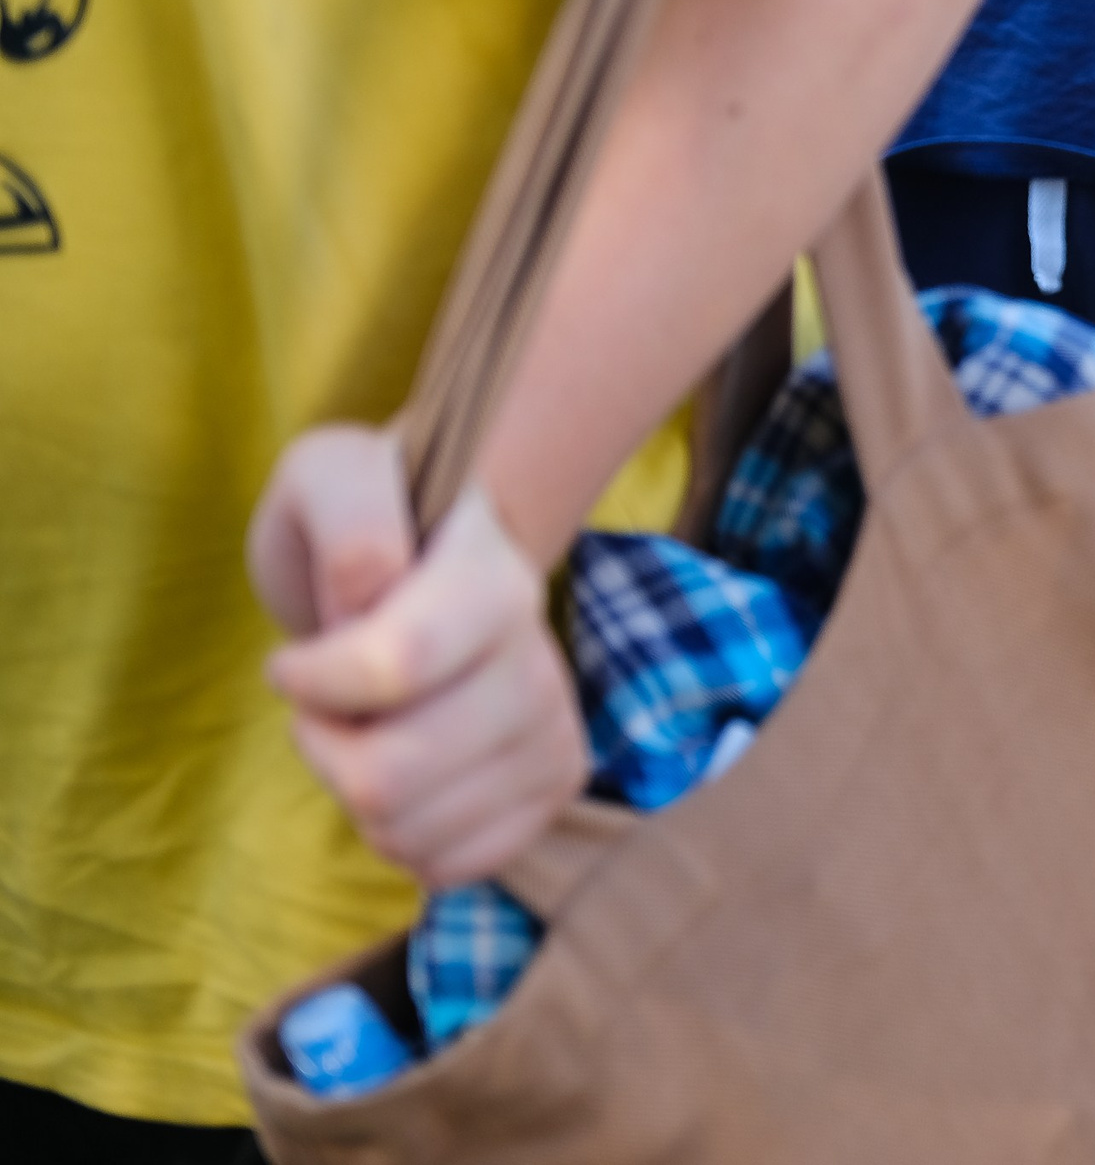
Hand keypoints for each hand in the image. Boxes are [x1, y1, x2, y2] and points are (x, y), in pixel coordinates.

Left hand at [248, 426, 586, 887]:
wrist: (440, 566)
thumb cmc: (367, 524)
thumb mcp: (330, 478)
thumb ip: (348, 516)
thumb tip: (372, 599)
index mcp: (493, 579)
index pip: (396, 666)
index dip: (314, 682)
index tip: (290, 659)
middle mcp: (541, 663)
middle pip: (389, 777)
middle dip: (322, 747)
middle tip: (327, 703)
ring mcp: (554, 735)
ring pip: (407, 830)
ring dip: (356, 792)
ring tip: (371, 731)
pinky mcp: (553, 793)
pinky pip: (444, 866)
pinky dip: (398, 835)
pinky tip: (407, 775)